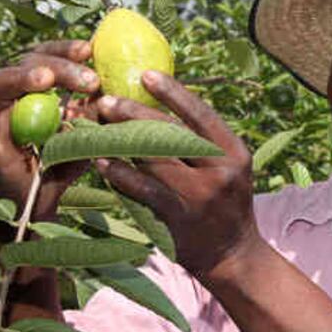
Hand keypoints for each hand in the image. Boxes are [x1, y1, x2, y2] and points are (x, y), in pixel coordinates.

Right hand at [0, 40, 99, 218]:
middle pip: (26, 64)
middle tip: (88, 79)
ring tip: (44, 79)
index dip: (66, 50)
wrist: (41, 200)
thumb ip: (95, 116)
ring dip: (21, 78)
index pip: (48, 56)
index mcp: (36, 87)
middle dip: (58, 65)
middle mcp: (11, 94)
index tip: (89, 49)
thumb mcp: (86, 136)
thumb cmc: (63, 160)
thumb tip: (109, 95)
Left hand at [91, 71, 259, 277]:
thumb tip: (160, 107)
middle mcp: (221, 170)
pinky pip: (142, 189)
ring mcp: (200, 195)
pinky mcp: (179, 217)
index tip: (145, 74)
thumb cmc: (224, 205)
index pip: (201, 115)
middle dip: (135, 113)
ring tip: (96, 128)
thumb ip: (202, 144)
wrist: (234, 257)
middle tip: (106, 101)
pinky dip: (120, 174)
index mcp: (235, 152)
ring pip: (153, 159)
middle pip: (172, 132)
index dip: (172, 93)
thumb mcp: (227, 170)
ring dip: (120, 141)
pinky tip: (103, 163)